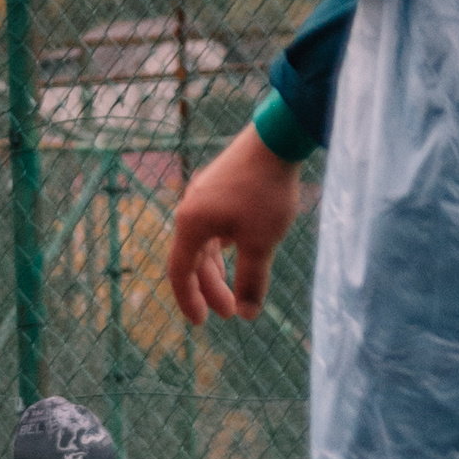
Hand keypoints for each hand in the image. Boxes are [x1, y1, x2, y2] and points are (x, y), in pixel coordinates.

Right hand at [168, 124, 300, 326]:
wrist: (278, 137)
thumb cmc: (267, 191)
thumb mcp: (262, 241)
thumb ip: (252, 280)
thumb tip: (248, 314)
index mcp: (191, 226)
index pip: (180, 273)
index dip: (189, 300)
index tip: (202, 322)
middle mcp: (189, 211)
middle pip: (193, 260)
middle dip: (212, 288)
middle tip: (232, 311)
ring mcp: (202, 196)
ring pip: (205, 243)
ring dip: (218, 268)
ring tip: (235, 286)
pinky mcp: (218, 185)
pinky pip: (213, 225)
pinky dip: (223, 246)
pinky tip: (238, 250)